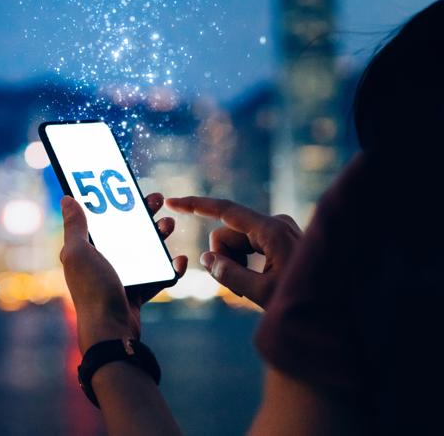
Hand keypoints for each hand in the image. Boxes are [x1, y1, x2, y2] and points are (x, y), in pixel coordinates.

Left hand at [60, 194, 187, 352]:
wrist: (111, 331)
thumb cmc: (93, 290)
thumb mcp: (79, 253)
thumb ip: (75, 226)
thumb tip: (66, 198)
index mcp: (85, 250)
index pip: (101, 219)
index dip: (115, 202)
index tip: (131, 187)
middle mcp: (101, 262)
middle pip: (126, 231)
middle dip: (143, 214)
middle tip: (157, 199)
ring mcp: (120, 278)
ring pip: (144, 251)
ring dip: (158, 236)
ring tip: (169, 224)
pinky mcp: (136, 293)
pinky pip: (157, 276)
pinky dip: (170, 268)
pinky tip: (180, 259)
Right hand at [165, 197, 301, 307]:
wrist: (337, 309)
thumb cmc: (305, 302)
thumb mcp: (261, 293)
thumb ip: (228, 274)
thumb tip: (206, 259)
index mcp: (271, 231)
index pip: (226, 210)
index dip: (196, 205)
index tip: (173, 201)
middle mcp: (275, 223)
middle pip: (228, 233)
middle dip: (225, 257)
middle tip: (241, 285)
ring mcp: (280, 230)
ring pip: (237, 242)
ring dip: (237, 263)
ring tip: (257, 286)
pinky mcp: (281, 239)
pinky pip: (250, 246)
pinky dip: (247, 262)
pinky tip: (261, 280)